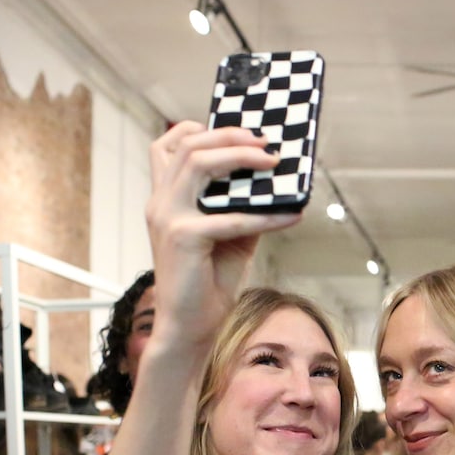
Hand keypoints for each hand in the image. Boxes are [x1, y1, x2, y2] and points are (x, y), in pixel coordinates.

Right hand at [144, 123, 302, 351]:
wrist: (190, 326)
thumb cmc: (209, 281)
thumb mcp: (232, 235)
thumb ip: (244, 206)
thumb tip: (278, 183)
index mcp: (165, 198)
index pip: (167, 146)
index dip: (200, 128)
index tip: (239, 131)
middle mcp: (161, 202)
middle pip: (188, 145)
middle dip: (230, 136)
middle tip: (265, 143)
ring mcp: (168, 217)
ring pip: (199, 164)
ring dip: (241, 157)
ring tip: (273, 163)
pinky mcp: (183, 237)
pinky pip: (233, 217)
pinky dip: (268, 215)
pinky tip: (293, 216)